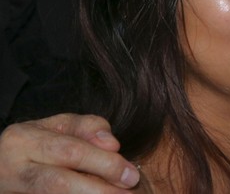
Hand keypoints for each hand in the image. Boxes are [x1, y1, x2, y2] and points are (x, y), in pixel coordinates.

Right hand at [0, 114, 139, 193]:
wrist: (2, 164)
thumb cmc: (38, 143)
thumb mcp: (59, 126)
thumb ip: (88, 129)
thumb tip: (112, 144)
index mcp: (23, 139)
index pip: (71, 152)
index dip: (104, 164)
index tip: (131, 175)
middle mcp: (12, 167)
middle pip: (60, 183)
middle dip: (99, 189)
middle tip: (128, 193)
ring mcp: (11, 191)